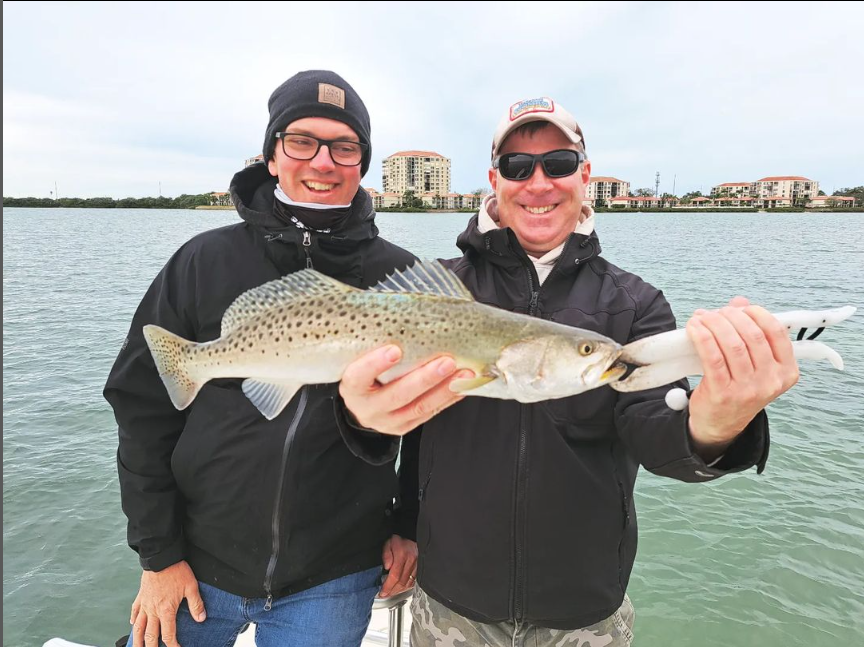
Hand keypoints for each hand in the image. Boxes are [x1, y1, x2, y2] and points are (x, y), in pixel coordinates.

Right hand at [130, 560, 205, 646]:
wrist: (161, 557)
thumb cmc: (176, 571)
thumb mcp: (191, 587)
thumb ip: (196, 604)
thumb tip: (201, 618)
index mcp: (166, 610)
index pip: (168, 634)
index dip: (172, 645)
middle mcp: (153, 610)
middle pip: (150, 635)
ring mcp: (145, 604)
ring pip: (139, 627)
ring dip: (137, 640)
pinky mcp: (140, 596)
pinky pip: (135, 611)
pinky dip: (134, 620)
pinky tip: (133, 625)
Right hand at [339, 345, 472, 435]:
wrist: (363, 400)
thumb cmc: (365, 370)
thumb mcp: (361, 358)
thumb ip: (376, 343)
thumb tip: (408, 314)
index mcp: (352, 388)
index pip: (358, 377)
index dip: (375, 364)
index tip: (395, 349)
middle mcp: (368, 409)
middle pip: (397, 395)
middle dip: (424, 379)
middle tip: (446, 361)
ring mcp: (387, 421)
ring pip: (419, 407)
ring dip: (445, 389)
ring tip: (464, 372)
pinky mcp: (404, 427)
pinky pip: (430, 413)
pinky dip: (449, 397)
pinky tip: (463, 384)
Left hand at [379, 535, 417, 597]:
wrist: (411, 534)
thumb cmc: (399, 539)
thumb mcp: (389, 543)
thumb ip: (386, 554)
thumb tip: (387, 566)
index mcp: (402, 554)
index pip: (394, 576)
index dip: (388, 586)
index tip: (382, 592)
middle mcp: (411, 560)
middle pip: (401, 582)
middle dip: (392, 591)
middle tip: (385, 595)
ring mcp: (417, 564)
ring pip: (408, 583)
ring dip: (399, 591)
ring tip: (391, 593)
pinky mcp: (420, 567)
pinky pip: (414, 581)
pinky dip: (407, 587)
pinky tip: (400, 589)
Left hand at [686, 297, 798, 452]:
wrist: (720, 423)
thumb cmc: (738, 387)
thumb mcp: (753, 363)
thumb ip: (750, 332)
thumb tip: (740, 302)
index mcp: (786, 371)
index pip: (777, 333)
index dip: (757, 314)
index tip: (739, 308)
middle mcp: (771, 381)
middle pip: (752, 335)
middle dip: (730, 317)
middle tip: (715, 313)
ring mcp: (748, 389)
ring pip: (732, 344)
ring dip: (714, 324)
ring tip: (701, 318)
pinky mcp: (723, 393)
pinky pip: (712, 357)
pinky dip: (702, 337)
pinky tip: (694, 328)